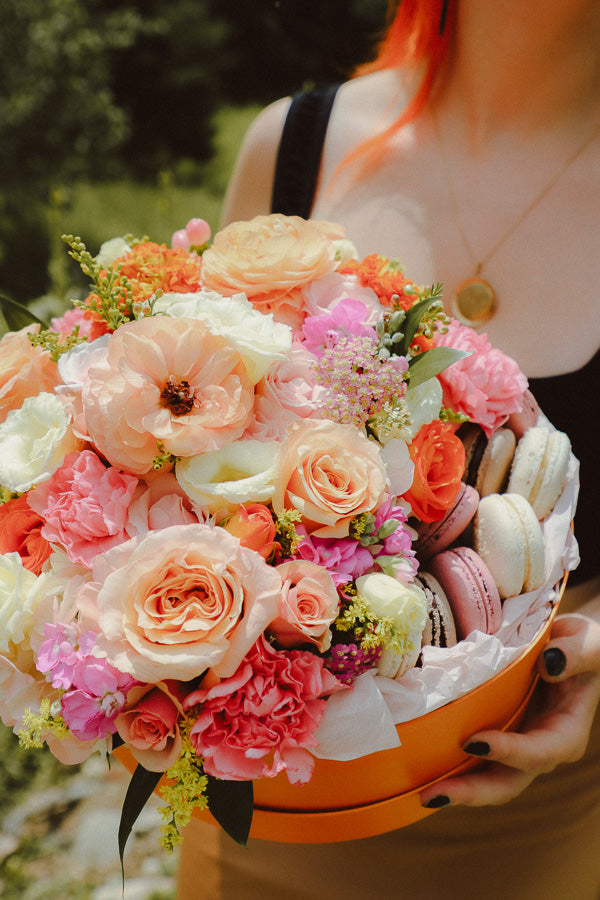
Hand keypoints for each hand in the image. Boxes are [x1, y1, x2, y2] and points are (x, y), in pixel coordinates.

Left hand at [420, 613, 599, 808]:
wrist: (572, 648)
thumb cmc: (585, 646)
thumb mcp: (590, 643)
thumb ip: (576, 654)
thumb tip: (550, 663)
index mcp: (566, 733)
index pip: (539, 753)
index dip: (509, 752)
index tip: (473, 743)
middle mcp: (541, 748)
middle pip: (508, 781)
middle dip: (472, 792)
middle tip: (433, 795)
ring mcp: (517, 746)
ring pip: (488, 778)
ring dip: (456, 788)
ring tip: (422, 794)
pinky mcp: (498, 735)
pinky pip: (475, 759)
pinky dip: (450, 766)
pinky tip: (422, 770)